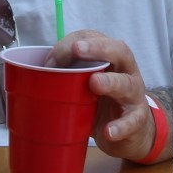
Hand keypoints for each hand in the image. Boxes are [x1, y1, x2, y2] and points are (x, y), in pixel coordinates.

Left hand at [50, 30, 157, 162]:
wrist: (130, 134)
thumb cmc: (103, 103)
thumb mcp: (85, 87)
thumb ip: (67, 78)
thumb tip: (35, 75)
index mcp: (110, 59)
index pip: (96, 38)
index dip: (74, 43)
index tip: (52, 59)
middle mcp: (126, 71)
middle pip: (119, 51)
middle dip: (98, 48)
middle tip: (78, 49)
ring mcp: (134, 95)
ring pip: (126, 84)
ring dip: (110, 82)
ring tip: (94, 83)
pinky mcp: (137, 119)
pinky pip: (131, 121)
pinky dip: (120, 126)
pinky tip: (108, 131)